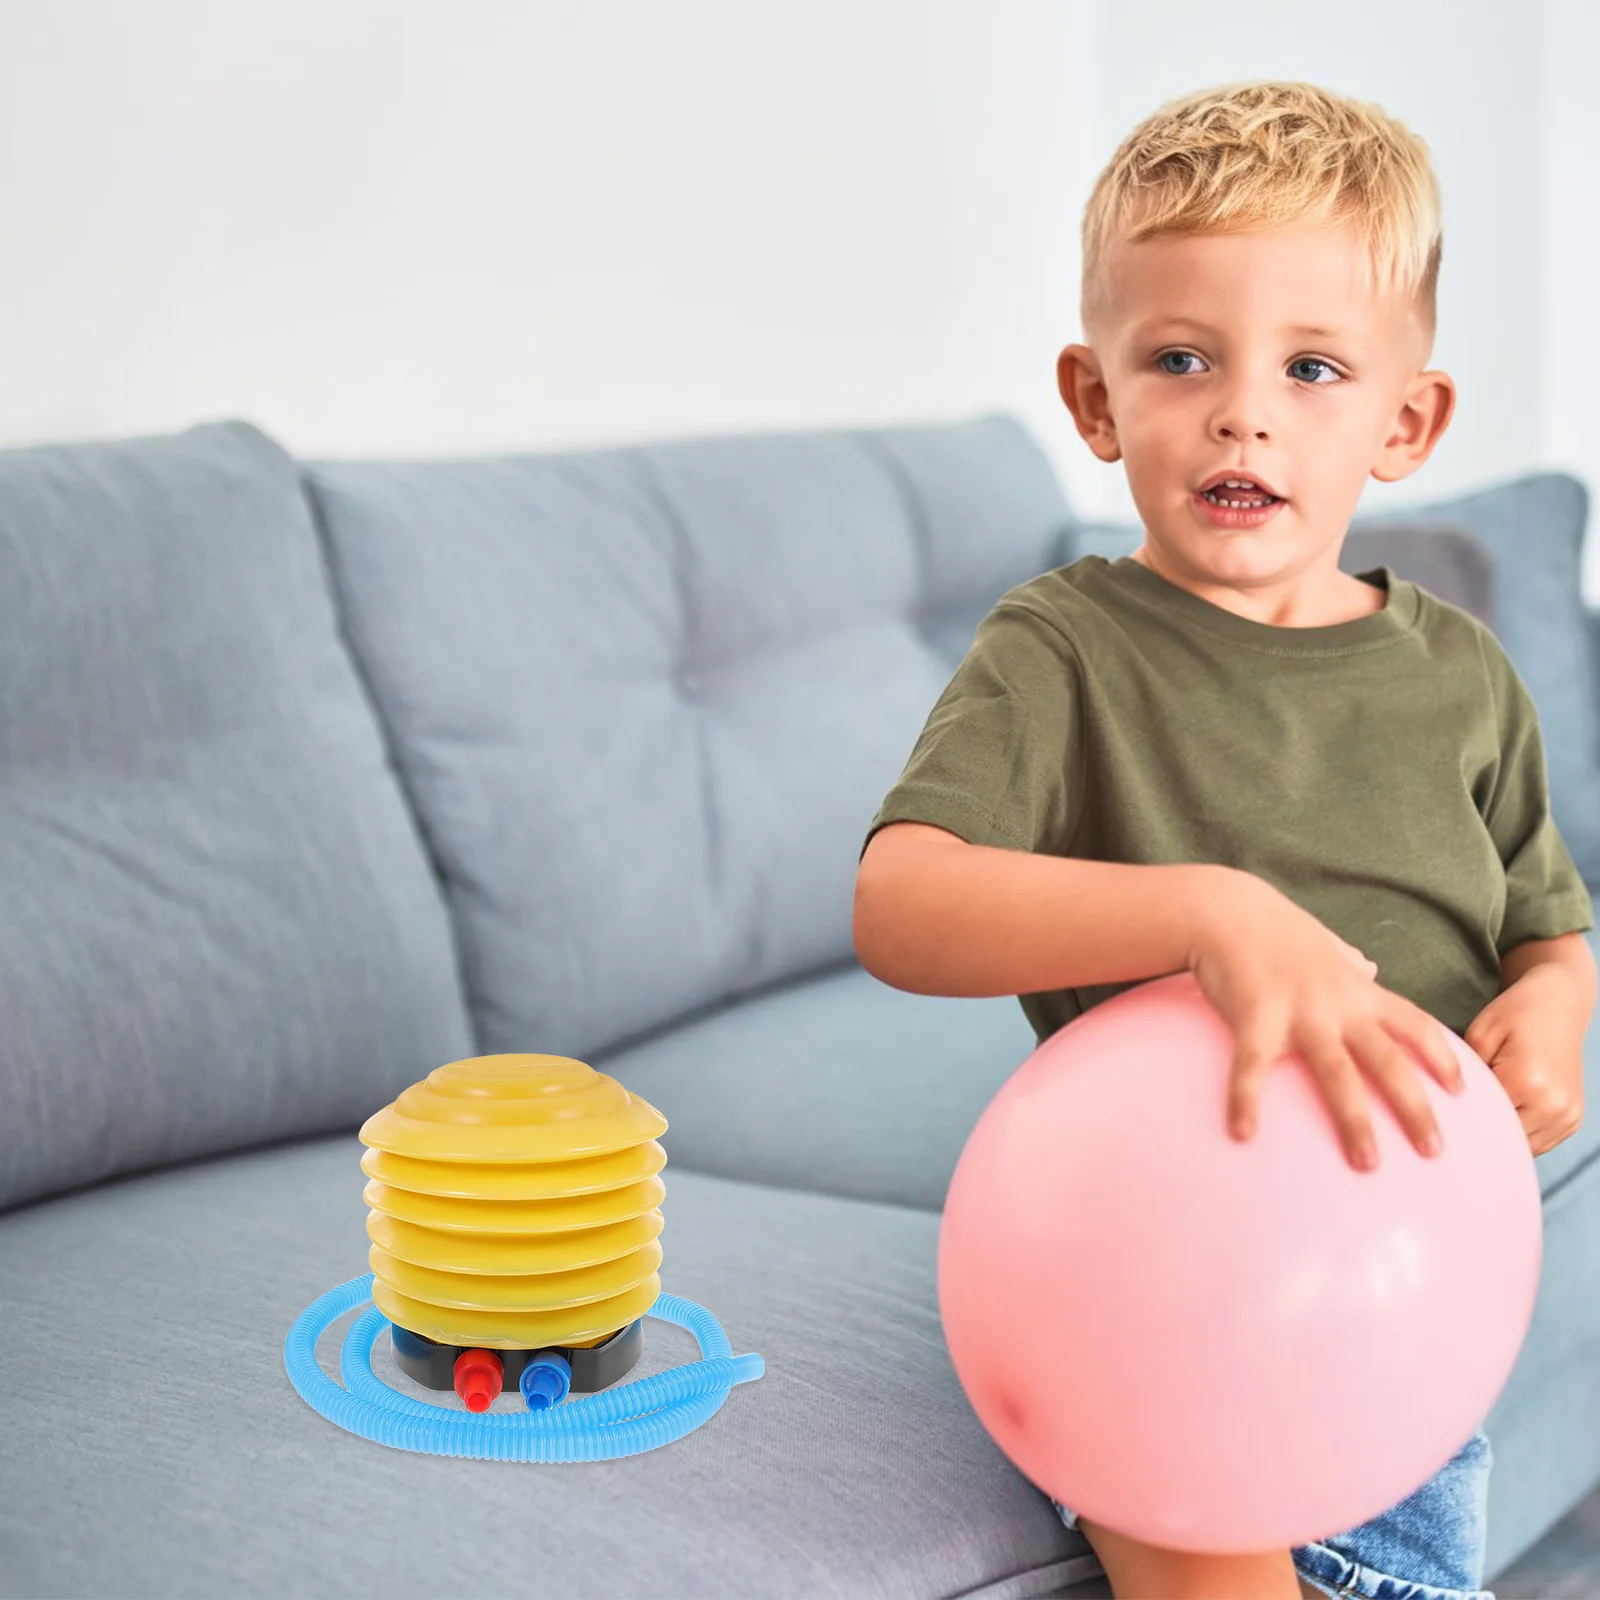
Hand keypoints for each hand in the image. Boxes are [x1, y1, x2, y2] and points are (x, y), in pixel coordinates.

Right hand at [1187, 869, 1464, 1170]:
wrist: (1227, 909)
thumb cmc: (1272, 928)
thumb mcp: (1324, 942)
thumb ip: (1350, 959)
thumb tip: (1370, 966)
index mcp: (1358, 990)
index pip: (1416, 1024)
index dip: (1442, 1058)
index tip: (1461, 1092)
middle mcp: (1339, 1005)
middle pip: (1389, 1062)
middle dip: (1415, 1108)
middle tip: (1434, 1151)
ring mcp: (1300, 1012)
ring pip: (1339, 1074)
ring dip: (1355, 1121)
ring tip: (1367, 1163)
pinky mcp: (1256, 1016)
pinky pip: (1253, 1067)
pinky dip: (1246, 1100)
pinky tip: (1242, 1132)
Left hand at [1464, 966, 1586, 1156]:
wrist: (1559, 1004)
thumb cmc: (1516, 1014)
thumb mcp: (1481, 1034)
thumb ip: (1465, 1073)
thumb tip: (1452, 1108)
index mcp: (1529, 1082)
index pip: (1484, 1119)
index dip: (1461, 1120)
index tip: (1441, 1116)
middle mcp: (1554, 1105)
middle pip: (1504, 1139)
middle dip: (1480, 1132)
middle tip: (1458, 1117)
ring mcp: (1568, 1116)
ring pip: (1523, 1147)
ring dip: (1501, 1136)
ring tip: (1485, 1112)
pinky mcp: (1574, 1121)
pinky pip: (1540, 1143)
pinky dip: (1520, 1134)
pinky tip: (1505, 1112)